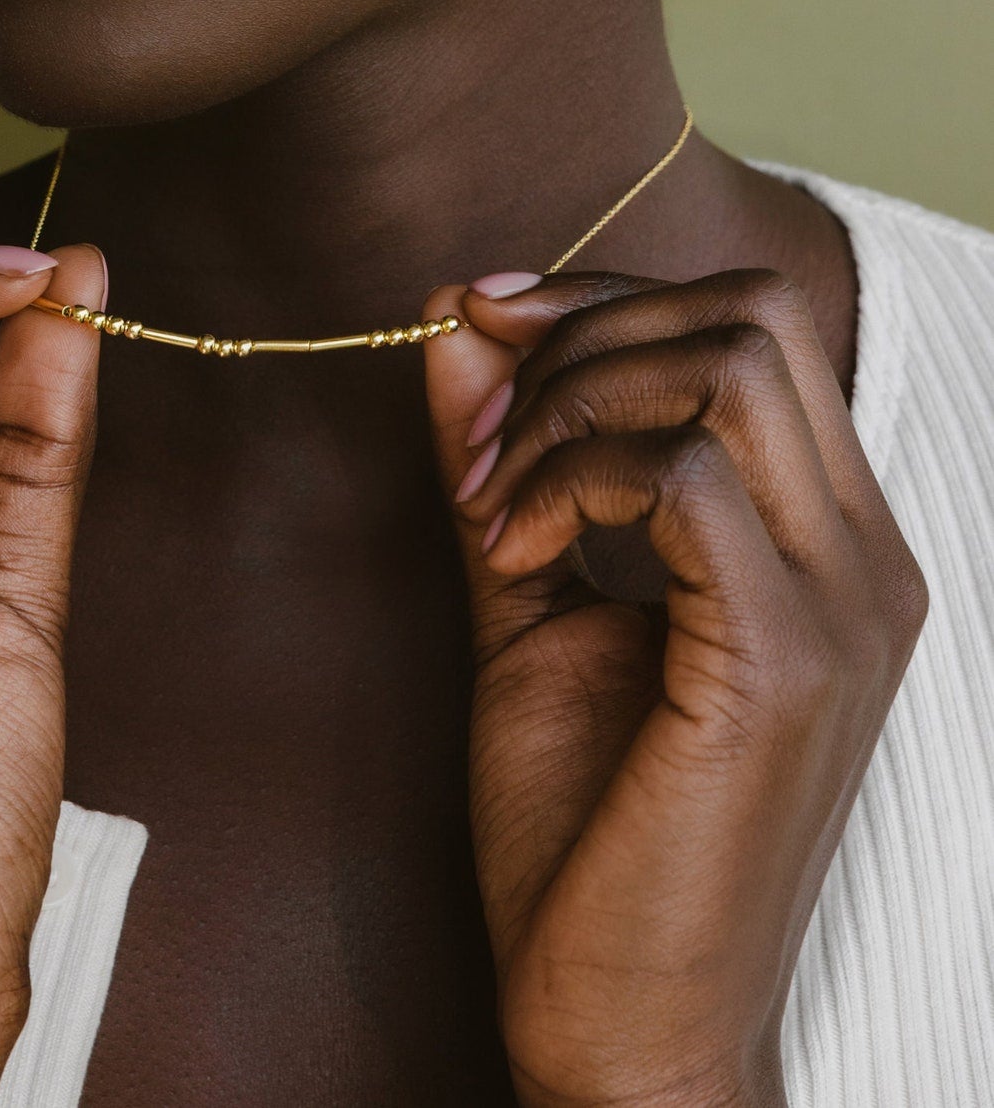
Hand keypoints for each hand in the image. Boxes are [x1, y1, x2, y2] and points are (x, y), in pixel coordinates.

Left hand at [423, 267, 926, 1107]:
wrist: (624, 1019)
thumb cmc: (586, 822)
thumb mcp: (527, 597)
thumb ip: (505, 458)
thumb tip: (455, 325)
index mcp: (823, 535)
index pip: (749, 323)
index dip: (601, 298)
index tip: (483, 325)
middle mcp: (861, 554)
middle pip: (749, 315)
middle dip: (582, 335)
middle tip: (486, 439)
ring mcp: (841, 605)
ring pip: (725, 367)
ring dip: (567, 405)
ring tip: (495, 507)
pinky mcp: (783, 662)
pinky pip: (681, 479)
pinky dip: (567, 482)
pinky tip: (512, 555)